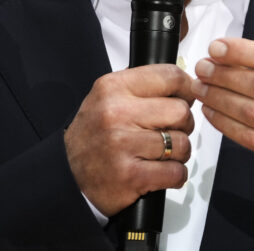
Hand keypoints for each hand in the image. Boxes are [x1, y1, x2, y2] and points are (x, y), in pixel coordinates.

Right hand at [64, 65, 194, 215]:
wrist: (66, 174)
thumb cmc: (95, 134)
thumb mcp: (109, 97)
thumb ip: (144, 87)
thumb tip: (187, 83)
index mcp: (114, 87)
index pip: (171, 77)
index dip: (186, 89)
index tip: (186, 98)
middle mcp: (116, 113)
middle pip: (181, 111)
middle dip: (183, 125)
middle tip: (170, 131)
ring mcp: (122, 145)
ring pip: (182, 143)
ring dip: (179, 153)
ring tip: (161, 154)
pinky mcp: (130, 176)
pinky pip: (176, 172)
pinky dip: (175, 175)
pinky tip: (160, 172)